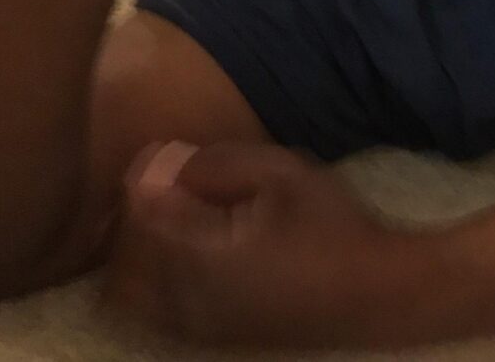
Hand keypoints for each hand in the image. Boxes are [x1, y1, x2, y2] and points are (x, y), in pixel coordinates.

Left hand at [104, 141, 412, 348]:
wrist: (374, 294)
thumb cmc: (334, 226)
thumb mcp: (285, 173)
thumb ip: (219, 164)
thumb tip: (166, 160)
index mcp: (202, 253)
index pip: (138, 210)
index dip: (143, 177)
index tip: (163, 156)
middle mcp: (184, 298)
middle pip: (120, 256)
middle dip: (132, 219)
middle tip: (163, 189)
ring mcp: (194, 327)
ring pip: (126, 295)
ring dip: (134, 257)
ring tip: (170, 224)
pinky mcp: (207, 339)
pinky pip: (150, 317)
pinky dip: (148, 287)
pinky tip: (183, 258)